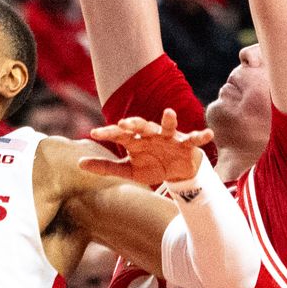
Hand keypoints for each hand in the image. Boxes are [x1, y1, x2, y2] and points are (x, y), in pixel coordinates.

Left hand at [80, 109, 212, 184]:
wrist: (178, 174)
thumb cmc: (151, 167)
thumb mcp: (128, 170)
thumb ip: (105, 167)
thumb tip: (79, 163)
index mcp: (135, 140)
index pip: (119, 134)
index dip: (107, 133)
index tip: (93, 133)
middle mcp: (151, 135)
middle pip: (141, 125)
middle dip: (133, 123)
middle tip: (123, 123)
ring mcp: (169, 138)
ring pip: (167, 126)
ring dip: (169, 120)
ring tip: (169, 113)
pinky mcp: (186, 144)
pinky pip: (194, 139)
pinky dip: (201, 135)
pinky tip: (208, 134)